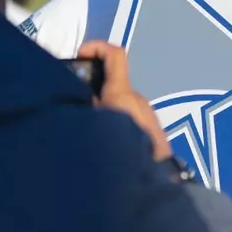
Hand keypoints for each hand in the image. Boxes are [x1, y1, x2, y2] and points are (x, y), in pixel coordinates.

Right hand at [78, 41, 171, 161]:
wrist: (157, 185)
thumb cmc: (122, 156)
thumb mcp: (92, 129)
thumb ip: (84, 107)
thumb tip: (78, 97)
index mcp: (122, 95)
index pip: (115, 55)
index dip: (96, 46)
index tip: (79, 55)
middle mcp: (138, 101)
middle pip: (111, 84)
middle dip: (92, 90)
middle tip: (74, 109)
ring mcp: (148, 116)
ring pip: (119, 104)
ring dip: (103, 110)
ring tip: (88, 132)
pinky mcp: (153, 131)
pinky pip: (129, 118)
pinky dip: (115, 122)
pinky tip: (106, 144)